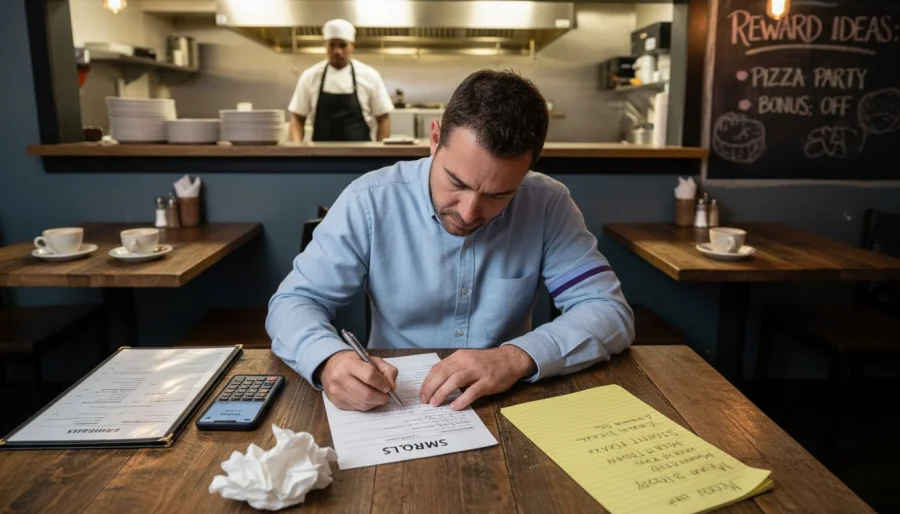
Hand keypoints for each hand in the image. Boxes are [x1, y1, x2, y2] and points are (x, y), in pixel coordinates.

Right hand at [320, 350, 398, 410]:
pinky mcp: (335, 401)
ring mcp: (336, 391)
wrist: (331, 366)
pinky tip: (368, 399)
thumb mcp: (372, 360)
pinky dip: (366, 406)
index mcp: (349, 363)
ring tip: (378, 397)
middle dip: (381, 398)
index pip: (370, 376)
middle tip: (387, 397)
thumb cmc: (355, 362)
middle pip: (366, 394)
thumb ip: (387, 370)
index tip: (388, 386)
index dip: (382, 383)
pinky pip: (356, 408)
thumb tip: (392, 387)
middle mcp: (340, 377)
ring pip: (362, 404)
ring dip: (375, 403)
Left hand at [419, 346, 535, 410]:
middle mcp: (466, 362)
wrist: (511, 359)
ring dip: (442, 393)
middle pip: (443, 374)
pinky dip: (461, 400)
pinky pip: (472, 391)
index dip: (427, 381)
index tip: (422, 393)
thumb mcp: (468, 359)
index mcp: (459, 356)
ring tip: (435, 404)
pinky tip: (455, 407)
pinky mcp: (488, 382)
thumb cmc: (487, 362)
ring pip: (454, 381)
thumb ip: (454, 368)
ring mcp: (477, 371)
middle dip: (431, 388)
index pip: (438, 368)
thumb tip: (436, 383)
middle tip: (424, 401)